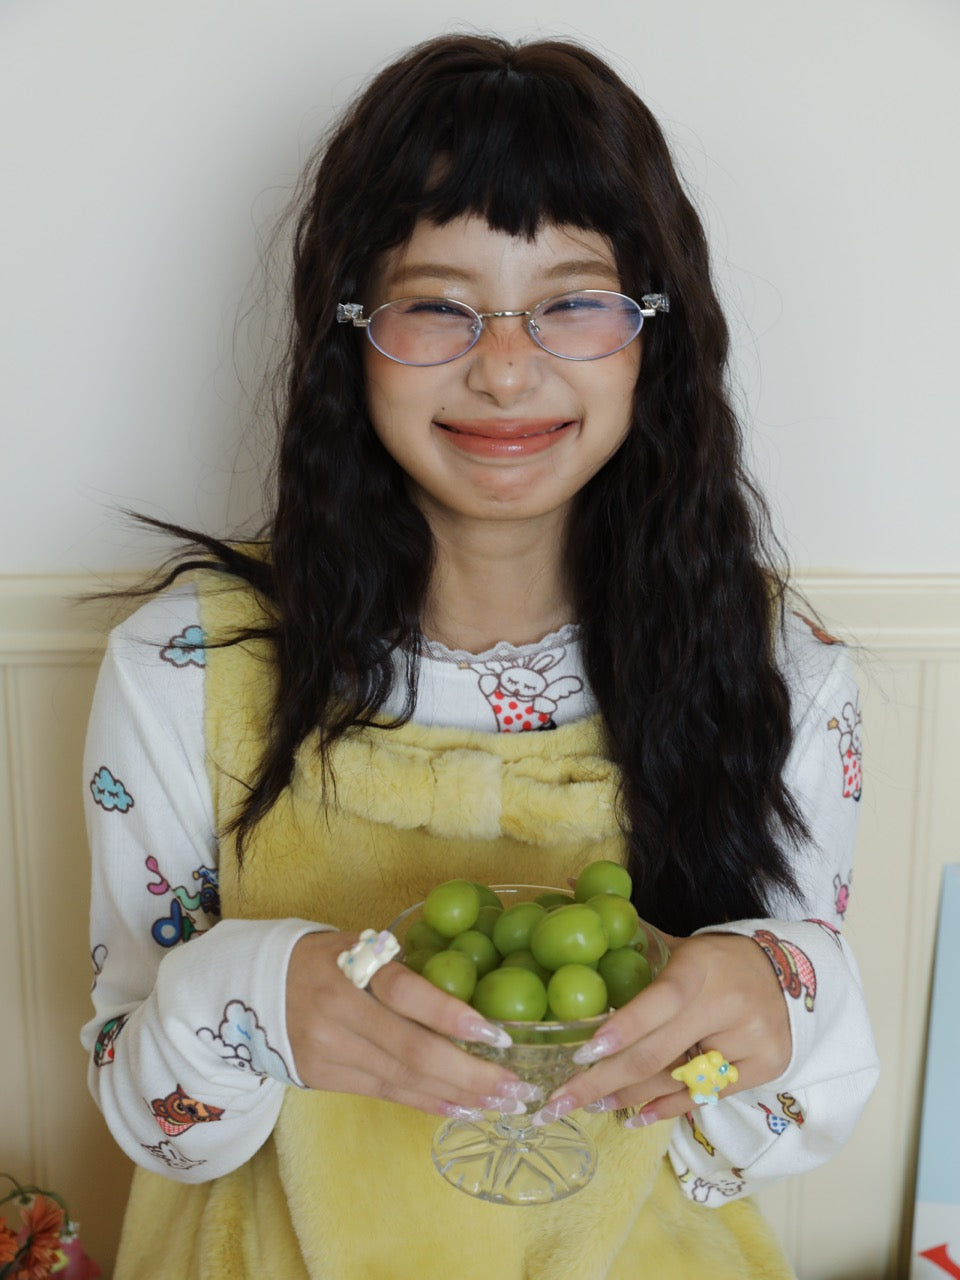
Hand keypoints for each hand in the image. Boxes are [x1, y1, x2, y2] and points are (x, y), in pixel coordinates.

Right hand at [286, 931, 531, 1117]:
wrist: (247, 987)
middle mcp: (337, 1010)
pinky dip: (426, 1102)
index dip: (452, 1015)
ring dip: (457, 1093)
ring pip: (402, 1079)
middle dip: (470, 1072)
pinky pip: (384, 1093)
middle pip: (411, 1049)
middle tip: (516, 1086)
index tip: (497, 1034)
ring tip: (500, 1102)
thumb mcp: (354, 947)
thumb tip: (465, 1002)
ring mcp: (328, 1050)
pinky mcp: (322, 1078)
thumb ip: (398, 972)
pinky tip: (460, 1107)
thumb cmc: (319, 959)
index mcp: (349, 965)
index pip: (406, 993)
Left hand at [531, 931, 791, 1127]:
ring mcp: (750, 1040)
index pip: (661, 1000)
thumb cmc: (714, 961)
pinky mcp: (765, 1068)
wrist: (787, 975)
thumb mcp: (679, 944)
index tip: (582, 1052)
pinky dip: (665, 1106)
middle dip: (602, 1081)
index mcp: (700, 966)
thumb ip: (628, 930)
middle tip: (559, 1101)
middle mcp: (728, 1004)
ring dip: (627, 1096)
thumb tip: (572, 886)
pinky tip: (634, 1114)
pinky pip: (704, 1097)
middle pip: (659, 1053)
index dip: (624, 1028)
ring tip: (590, 1103)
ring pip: (676, 1080)